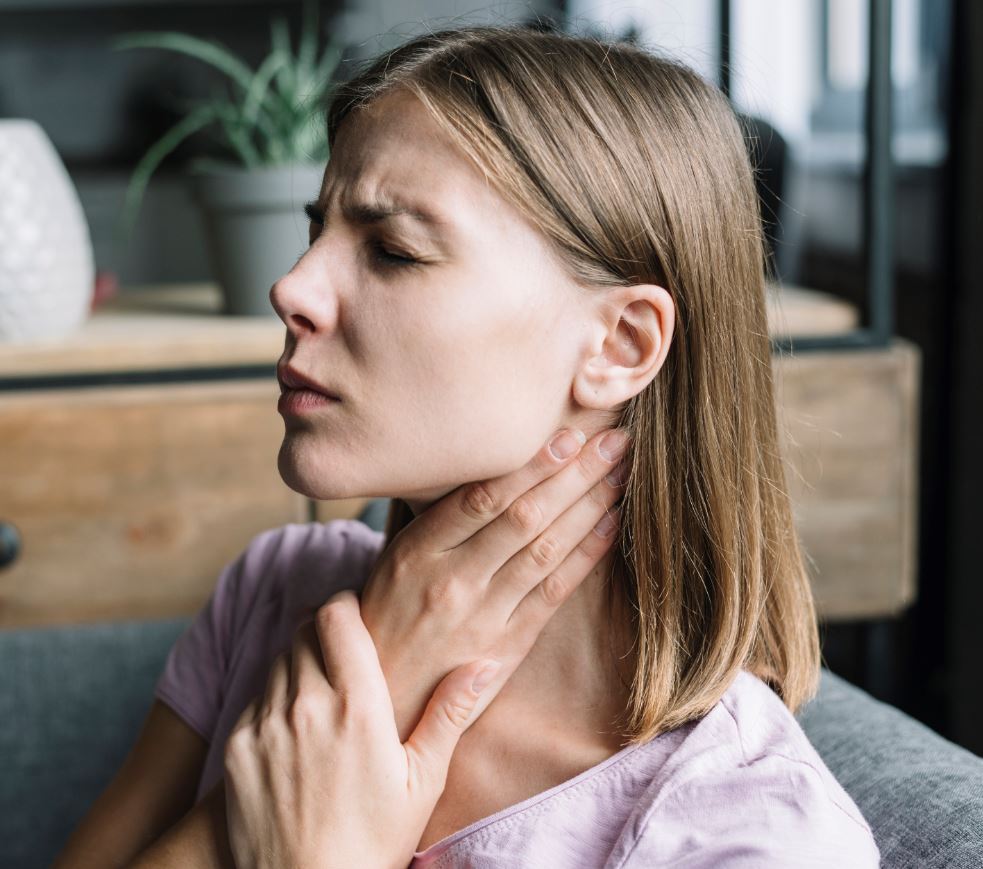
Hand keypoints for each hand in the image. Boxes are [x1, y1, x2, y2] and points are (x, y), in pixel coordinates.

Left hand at [223, 590, 505, 868]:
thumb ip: (449, 713)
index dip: (345, 605)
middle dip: (324, 632)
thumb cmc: (373, 841)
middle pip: (304, 630)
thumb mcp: (424, 780)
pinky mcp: (237, 747)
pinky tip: (296, 730)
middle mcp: (306, 704)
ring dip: (298, 662)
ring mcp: (266, 724)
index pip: (337, 616)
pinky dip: (274, 698)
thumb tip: (482, 664)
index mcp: (357, 704)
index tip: (356, 617)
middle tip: (342, 654)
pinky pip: (256, 698)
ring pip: (278, 660)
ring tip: (322, 693)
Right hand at [361, 426, 629, 739]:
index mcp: (418, 551)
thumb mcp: (394, 558)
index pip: (482, 496)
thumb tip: (488, 464)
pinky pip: (553, 594)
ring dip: (590, 507)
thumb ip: (438, 518)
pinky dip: (585, 556)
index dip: (531, 464)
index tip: (569, 434)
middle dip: (575, 474)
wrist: (379, 697)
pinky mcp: (506, 647)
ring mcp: (482, 617)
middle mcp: (452, 581)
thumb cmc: (386, 615)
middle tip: (615, 439)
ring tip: (622, 472)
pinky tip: (612, 525)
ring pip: (545, 550)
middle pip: (524, 517)